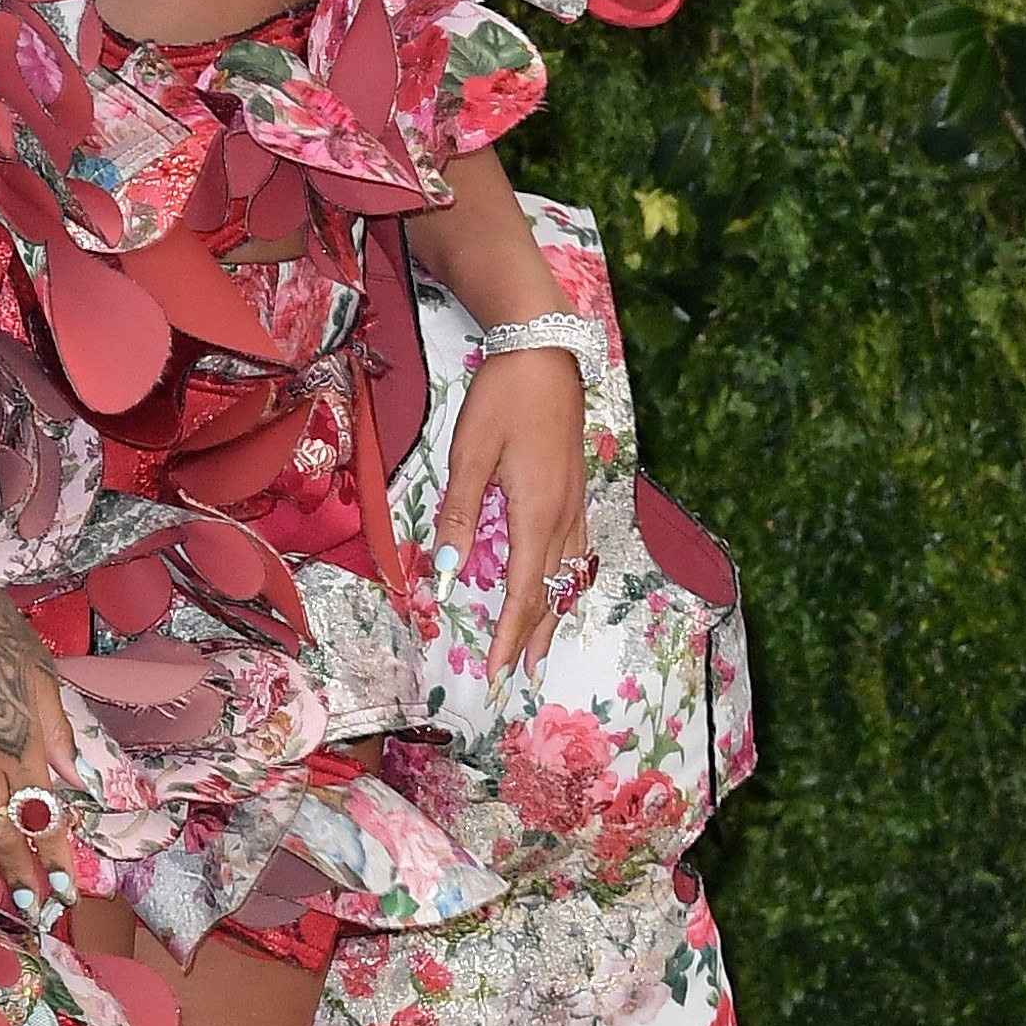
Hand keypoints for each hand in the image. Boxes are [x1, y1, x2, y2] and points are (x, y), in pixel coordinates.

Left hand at [435, 348, 587, 681]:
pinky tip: (562, 587)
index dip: (509, 636)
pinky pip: (578, 550)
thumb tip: (448, 573)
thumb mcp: (470, 453)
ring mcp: (575, 502)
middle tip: (521, 676)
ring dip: (555, 615)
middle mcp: (563, 516)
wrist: (544, 350)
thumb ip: (459, 515)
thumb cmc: (503, 397)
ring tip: (543, 648)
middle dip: (535, 637)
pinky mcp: (577, 488)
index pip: (524, 592)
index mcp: (536, 513)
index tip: (495, 671)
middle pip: (551, 592)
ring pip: (569, 575)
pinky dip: (568, 582)